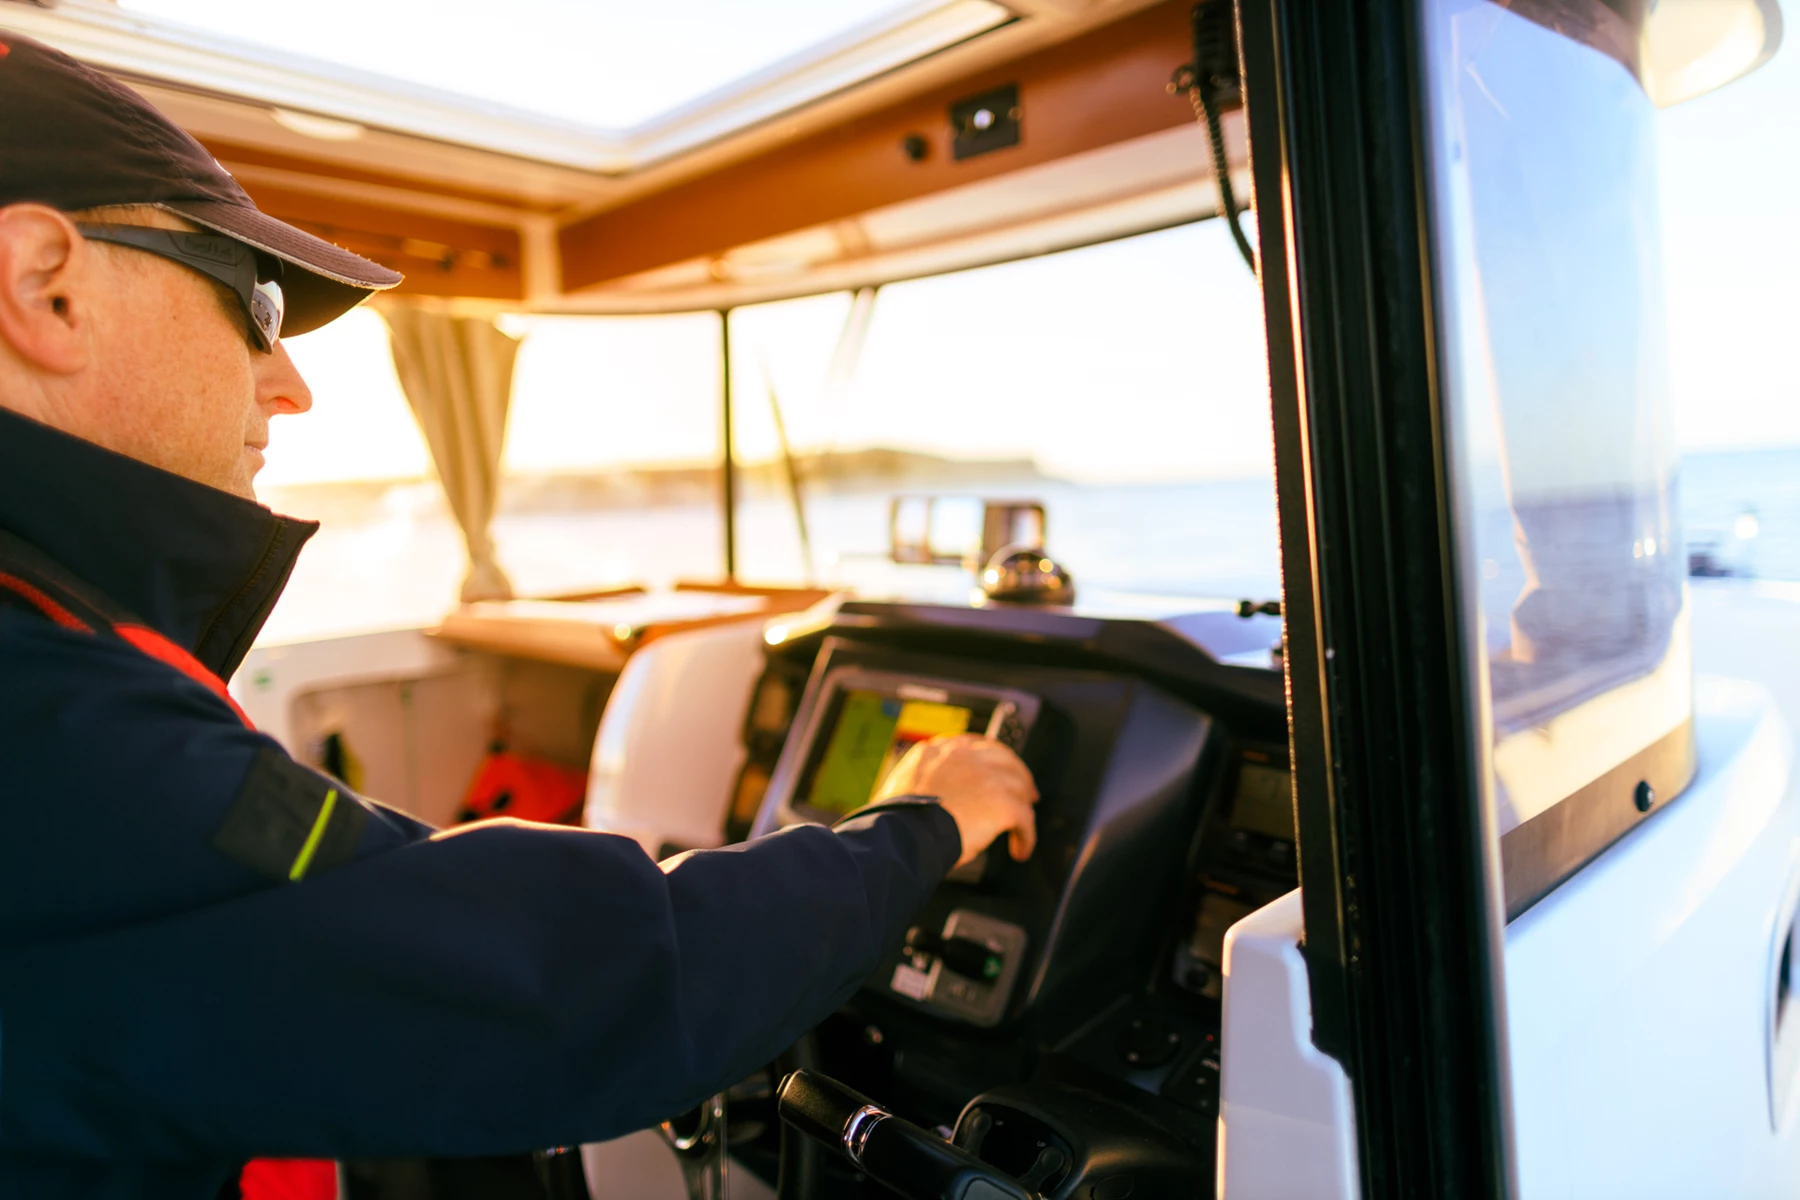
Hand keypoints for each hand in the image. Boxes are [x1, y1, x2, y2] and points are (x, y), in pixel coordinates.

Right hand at [873, 734, 1038, 867]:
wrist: (902, 836)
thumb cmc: (894, 823)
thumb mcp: (900, 786)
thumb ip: (921, 781)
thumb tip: (929, 798)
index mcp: (937, 751)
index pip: (974, 745)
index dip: (991, 759)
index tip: (998, 771)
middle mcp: (964, 756)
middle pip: (1005, 758)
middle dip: (1019, 775)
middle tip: (1027, 795)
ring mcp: (985, 777)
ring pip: (1019, 787)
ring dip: (1023, 808)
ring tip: (1021, 829)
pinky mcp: (1001, 803)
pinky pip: (1024, 818)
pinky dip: (1026, 836)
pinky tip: (1020, 849)